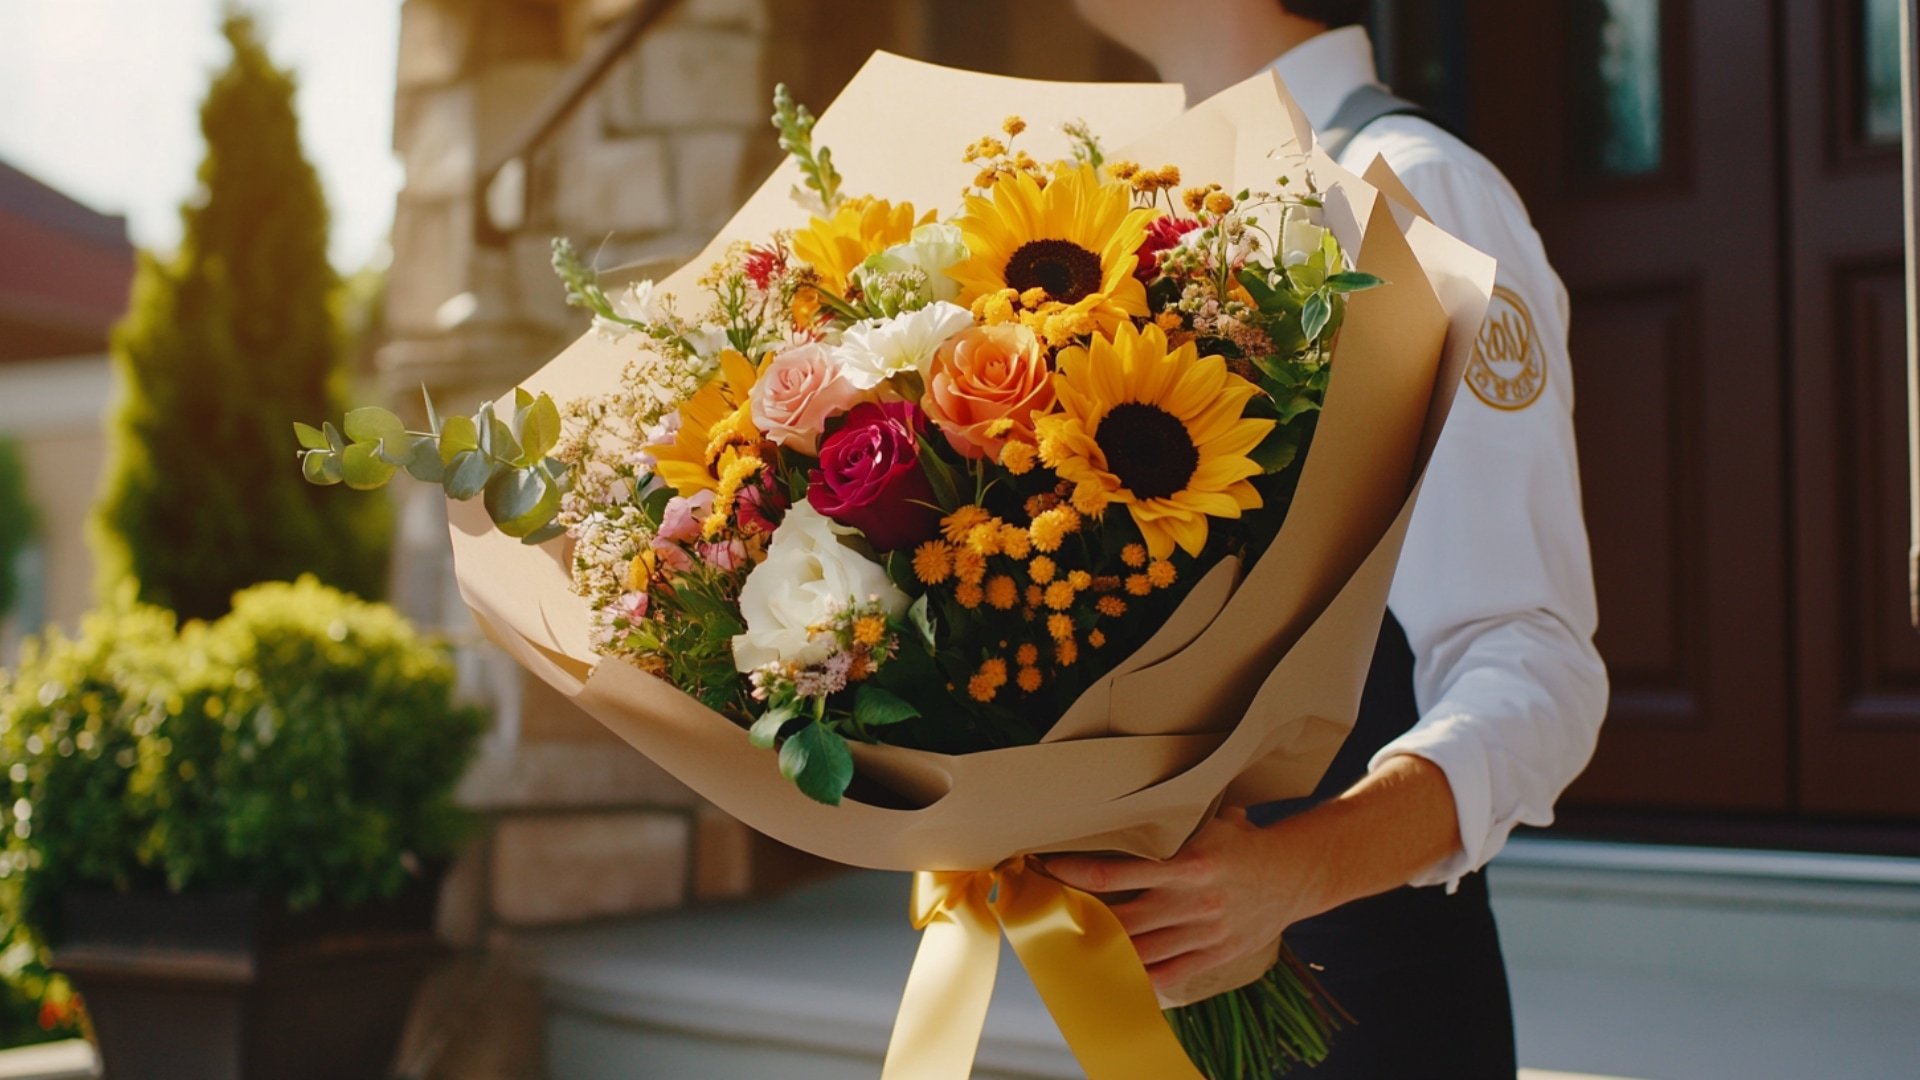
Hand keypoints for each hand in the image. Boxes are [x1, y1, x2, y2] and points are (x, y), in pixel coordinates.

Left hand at [1043, 755, 1463, 1000]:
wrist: (1297, 874)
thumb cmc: (1243, 841)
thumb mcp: (1208, 820)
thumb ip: (1169, 818)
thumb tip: (1120, 790)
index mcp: (1189, 864)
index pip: (1117, 874)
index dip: (1076, 875)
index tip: (1047, 869)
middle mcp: (1193, 904)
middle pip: (1120, 921)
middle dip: (1080, 918)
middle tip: (1046, 912)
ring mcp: (1204, 934)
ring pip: (1140, 953)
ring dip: (1102, 951)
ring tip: (1067, 945)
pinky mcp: (1215, 955)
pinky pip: (1169, 976)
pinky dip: (1139, 980)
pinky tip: (1111, 976)